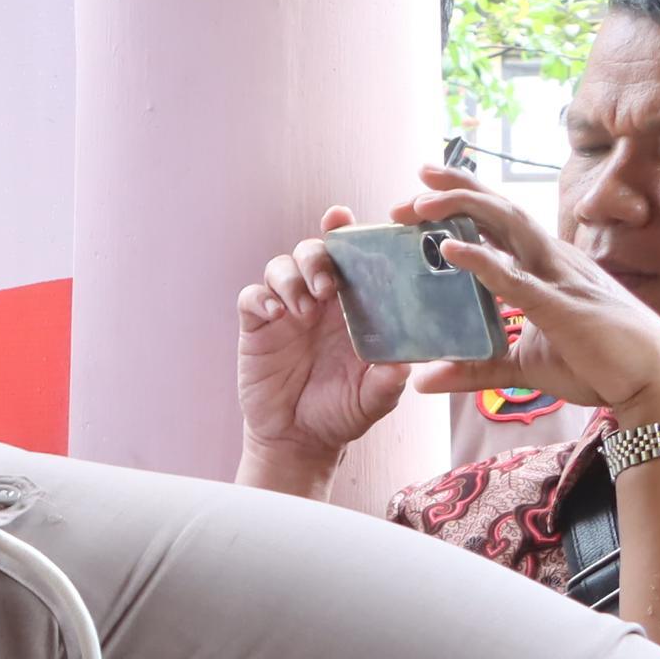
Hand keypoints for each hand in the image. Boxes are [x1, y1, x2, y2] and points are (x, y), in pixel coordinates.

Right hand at [235, 219, 410, 496]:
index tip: (343, 218)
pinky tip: (275, 315)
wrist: (299, 440)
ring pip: (280, 267)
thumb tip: (407, 362)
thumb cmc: (342, 412)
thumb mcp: (376, 398)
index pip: (351, 258)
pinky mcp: (257, 327)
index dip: (346, 233)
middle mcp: (319, 302)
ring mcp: (286, 312)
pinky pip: (251, 297)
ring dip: (291, 277)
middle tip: (327, 285)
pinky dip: (261, 298)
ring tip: (302, 306)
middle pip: (313, 251)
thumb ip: (390, 379)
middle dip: (318, 257)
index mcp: (353, 307)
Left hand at [386, 165, 659, 425]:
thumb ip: (474, 369)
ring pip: (509, 227)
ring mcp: (560, 278)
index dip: (463, 203)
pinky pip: (517, 279)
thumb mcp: (523, 366)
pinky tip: (451, 249)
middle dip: (458, 190)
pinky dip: (482, 261)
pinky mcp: (563, 306)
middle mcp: (552, 261)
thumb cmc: (599, 364)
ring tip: (421, 202)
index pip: (499, 224)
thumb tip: (423, 381)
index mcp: (545, 267)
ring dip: (464, 209)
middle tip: (415, 179)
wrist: (657, 382)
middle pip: (501, 211)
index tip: (417, 199)